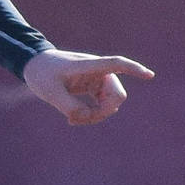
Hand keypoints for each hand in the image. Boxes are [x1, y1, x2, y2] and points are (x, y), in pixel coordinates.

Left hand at [20, 47, 152, 125]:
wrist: (34, 66)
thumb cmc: (41, 74)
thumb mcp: (49, 92)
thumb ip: (68, 106)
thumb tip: (88, 116)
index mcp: (88, 65)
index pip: (116, 64)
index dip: (133, 69)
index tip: (150, 75)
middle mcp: (99, 71)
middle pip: (117, 96)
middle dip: (102, 112)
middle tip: (77, 119)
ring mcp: (98, 80)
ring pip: (111, 104)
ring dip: (95, 115)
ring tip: (72, 119)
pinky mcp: (95, 88)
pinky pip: (103, 105)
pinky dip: (92, 115)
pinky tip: (74, 119)